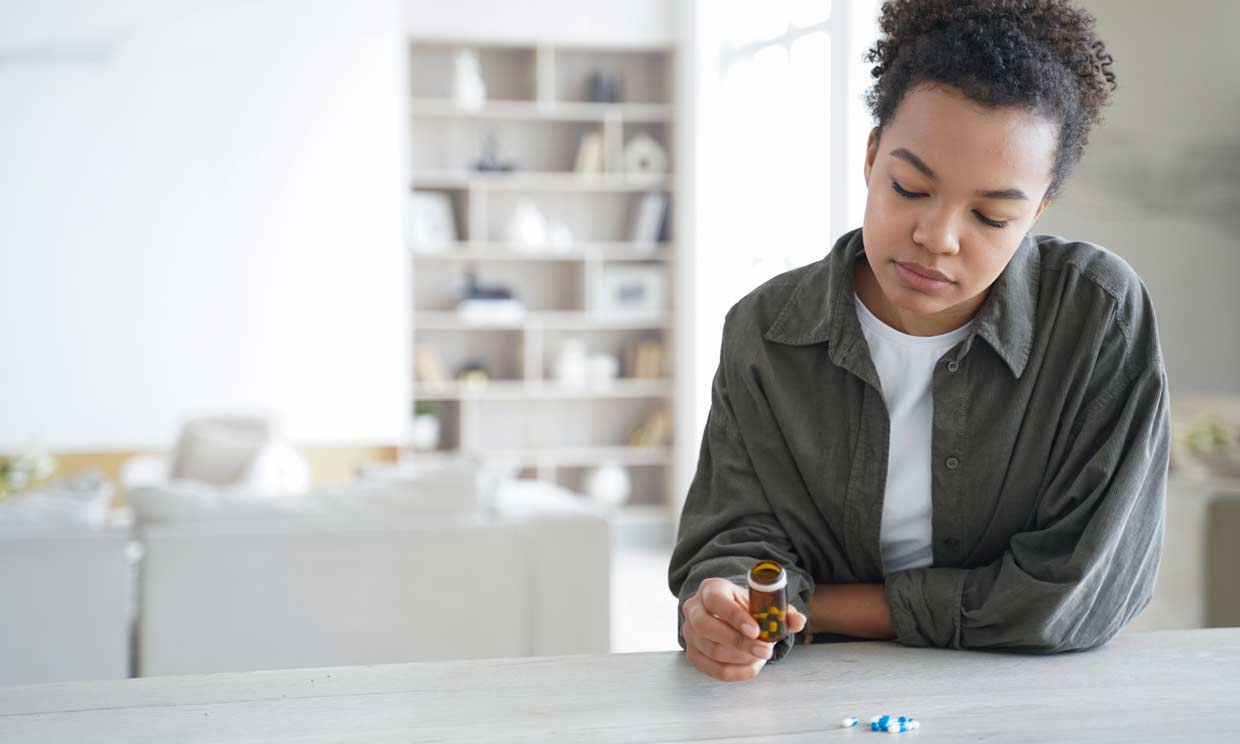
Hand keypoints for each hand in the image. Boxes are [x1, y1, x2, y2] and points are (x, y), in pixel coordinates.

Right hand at [681, 577, 807, 681]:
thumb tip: (798, 622)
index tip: (756, 631)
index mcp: (710, 589)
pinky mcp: (692, 653)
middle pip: (707, 627)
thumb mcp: (761, 603)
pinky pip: (711, 669)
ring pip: (710, 650)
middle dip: (738, 642)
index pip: (716, 601)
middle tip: (765, 650)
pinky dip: (735, 672)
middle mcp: (693, 609)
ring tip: (761, 655)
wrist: (728, 615)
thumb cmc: (745, 607)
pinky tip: (752, 667)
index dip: (735, 616)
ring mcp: (689, 632)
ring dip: (741, 657)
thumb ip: (781, 611)